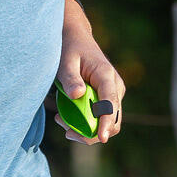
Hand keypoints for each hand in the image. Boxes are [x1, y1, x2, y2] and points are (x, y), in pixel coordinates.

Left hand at [55, 22, 124, 144]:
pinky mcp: (107, 98)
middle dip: (92, 132)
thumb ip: (70, 77)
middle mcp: (115, 87)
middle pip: (113, 120)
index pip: (110, 103)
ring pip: (108, 123)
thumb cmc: (69, 48)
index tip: (101, 138)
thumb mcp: (66, 60)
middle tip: (65, 130)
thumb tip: (77, 95)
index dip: (106, 122)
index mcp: (106, 75)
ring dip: (87, 129)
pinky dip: (86, 123)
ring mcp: (113, 93)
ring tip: (61, 121)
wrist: (76, 38)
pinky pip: (101, 118)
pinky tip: (66, 117)